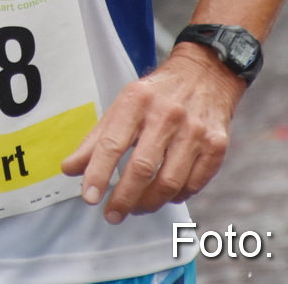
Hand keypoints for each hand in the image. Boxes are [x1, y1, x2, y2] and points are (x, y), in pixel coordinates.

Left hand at [61, 46, 242, 222]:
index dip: (98, 174)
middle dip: (123, 198)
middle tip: (112, 214)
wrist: (205, 74)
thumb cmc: (157, 94)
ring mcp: (195, 131)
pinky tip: (164, 195)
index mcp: (137, 101)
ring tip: (136, 207)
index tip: (89, 197)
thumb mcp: (123, 105)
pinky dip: (176, 197)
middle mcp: (167, 115)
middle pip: (142, 168)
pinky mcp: (216, 145)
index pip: (112, 143)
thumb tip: (70, 169)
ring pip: (169, 182)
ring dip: (148, 203)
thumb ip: (96, 139)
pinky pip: (194, 184)